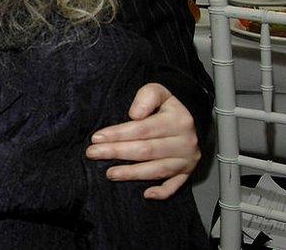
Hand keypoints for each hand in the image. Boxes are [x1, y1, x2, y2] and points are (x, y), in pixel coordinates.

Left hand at [85, 83, 198, 199]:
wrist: (191, 114)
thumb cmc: (168, 104)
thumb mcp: (159, 91)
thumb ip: (146, 97)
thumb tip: (134, 114)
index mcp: (178, 122)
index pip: (143, 129)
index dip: (118, 134)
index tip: (97, 137)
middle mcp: (185, 143)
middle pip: (146, 151)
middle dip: (117, 153)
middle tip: (93, 154)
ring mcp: (187, 159)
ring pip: (157, 170)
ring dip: (132, 174)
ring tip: (109, 173)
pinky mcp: (187, 171)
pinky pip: (175, 185)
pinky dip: (162, 192)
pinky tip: (146, 194)